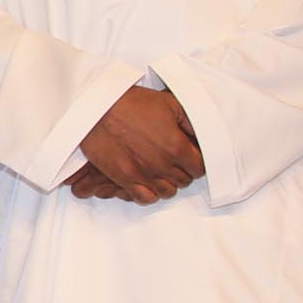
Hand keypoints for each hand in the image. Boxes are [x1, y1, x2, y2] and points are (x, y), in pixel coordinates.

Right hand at [74, 83, 203, 203]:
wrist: (97, 107)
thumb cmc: (132, 103)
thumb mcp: (169, 103)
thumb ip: (192, 122)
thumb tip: (204, 136)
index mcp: (177, 146)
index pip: (201, 168)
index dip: (198, 161)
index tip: (191, 156)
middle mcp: (162, 164)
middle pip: (185, 180)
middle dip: (183, 171)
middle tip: (174, 160)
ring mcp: (143, 174)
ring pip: (167, 192)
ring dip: (168, 183)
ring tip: (161, 171)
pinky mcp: (124, 179)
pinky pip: (145, 198)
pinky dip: (150, 194)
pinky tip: (148, 182)